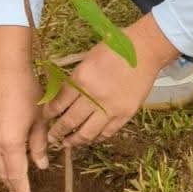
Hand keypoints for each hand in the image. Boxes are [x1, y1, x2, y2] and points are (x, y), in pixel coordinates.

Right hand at [0, 27, 47, 191]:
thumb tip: (41, 165)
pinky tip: (10, 158)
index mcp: (10, 142)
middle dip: (13, 183)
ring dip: (6, 171)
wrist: (6, 72)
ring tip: (17, 179)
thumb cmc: (28, 93)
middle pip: (3, 170)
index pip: (16, 173)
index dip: (22, 188)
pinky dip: (1, 158)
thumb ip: (39, 144)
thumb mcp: (40, 120)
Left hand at [44, 14, 176, 147]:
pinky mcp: (126, 113)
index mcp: (81, 80)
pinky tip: (91, 137)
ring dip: (75, 140)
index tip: (46, 119)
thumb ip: (75, 80)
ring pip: (87, 133)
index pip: (58, 104)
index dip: (49, 114)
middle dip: (57, 132)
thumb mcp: (88, 60)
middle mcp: (94, 96)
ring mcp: (111, 107)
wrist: (146, 49)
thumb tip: (62, 99)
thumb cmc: (115, 49)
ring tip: (69, 142)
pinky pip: (107, 132)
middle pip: (69, 122)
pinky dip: (97, 137)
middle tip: (52, 137)